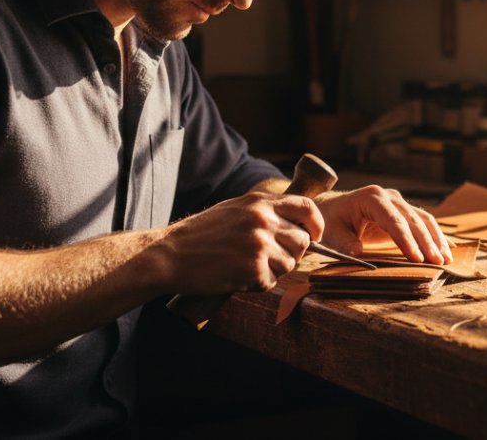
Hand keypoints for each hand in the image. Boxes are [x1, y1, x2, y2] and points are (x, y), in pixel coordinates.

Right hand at [161, 190, 324, 293]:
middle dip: (290, 253)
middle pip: (302, 241)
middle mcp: (264, 220)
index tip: (315, 235)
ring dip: (273, 270)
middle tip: (267, 259)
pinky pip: (271, 282)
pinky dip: (257, 284)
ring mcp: (260, 244)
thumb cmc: (200, 234)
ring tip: (246, 267)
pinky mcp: (253, 268)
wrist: (170, 254)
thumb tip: (295, 223)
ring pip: (289, 264)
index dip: (316, 224)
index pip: (306, 207)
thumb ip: (264, 211)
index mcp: (260, 202)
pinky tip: (238, 277)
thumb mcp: (235, 208)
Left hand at [314, 185, 453, 264]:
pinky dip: (435, 236)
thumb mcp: (331, 233)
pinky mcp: (404, 212)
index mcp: (371, 198)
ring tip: (446, 259)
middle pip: (413, 219)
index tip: (416, 258)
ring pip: (423, 219)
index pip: (394, 220)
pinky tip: (447, 249)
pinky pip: (423, 222)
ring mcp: (398, 202)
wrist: (331, 209)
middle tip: (437, 262)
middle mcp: (389, 196)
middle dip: (427, 242)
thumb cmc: (330, 222)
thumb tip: (357, 252)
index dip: (406, 239)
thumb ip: (344, 242)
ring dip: (436, 239)